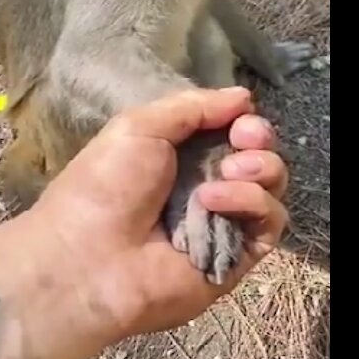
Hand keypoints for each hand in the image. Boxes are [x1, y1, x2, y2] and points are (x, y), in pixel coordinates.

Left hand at [32, 86, 289, 337]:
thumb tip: (242, 97)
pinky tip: (214, 201)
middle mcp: (202, 186)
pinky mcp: (236, 256)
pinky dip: (249, 203)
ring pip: (269, 187)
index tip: (240, 118)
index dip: (242, 120)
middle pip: (256, 156)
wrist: (89, 261)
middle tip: (244, 139)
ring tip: (230, 170)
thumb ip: (191, 107)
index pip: (229, 131)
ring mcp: (221, 222)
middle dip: (258, 140)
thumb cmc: (104, 186)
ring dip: (259, 169)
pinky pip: (268, 224)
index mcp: (175, 155)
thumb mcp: (138, 128)